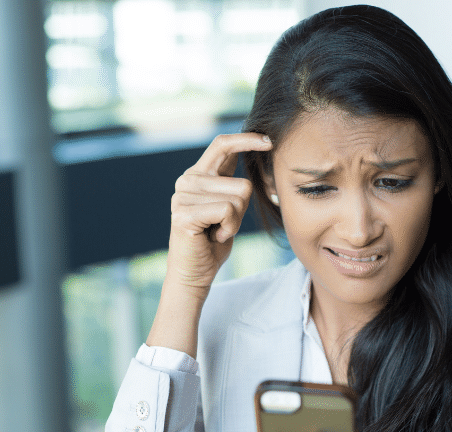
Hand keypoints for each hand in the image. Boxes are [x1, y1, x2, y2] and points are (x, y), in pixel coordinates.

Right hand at [167, 132, 271, 296]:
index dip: (247, 140)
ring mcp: (183, 196)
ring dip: (235, 222)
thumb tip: (258, 154)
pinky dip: (229, 228)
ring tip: (216, 230)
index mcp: (199, 174)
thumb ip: (233, 183)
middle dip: (243, 210)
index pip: (222, 144)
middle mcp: (188, 180)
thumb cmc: (214, 240)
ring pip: (238, 198)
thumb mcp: (228, 206)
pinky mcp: (184, 213)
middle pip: (242, 184)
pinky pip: (227, 211)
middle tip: (222, 225)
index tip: (269, 141)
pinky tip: (213, 236)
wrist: (194, 272)